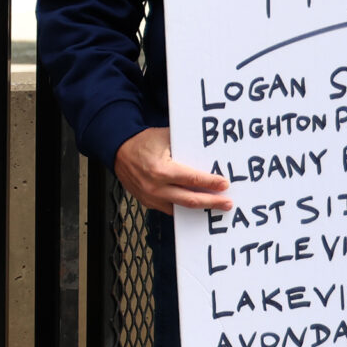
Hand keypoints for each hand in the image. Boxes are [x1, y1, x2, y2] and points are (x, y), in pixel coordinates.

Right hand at [114, 126, 232, 212]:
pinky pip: (170, 209)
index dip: (211, 183)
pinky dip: (184, 208)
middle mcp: (156, 187)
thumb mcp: (165, 137)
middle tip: (228, 203)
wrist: (118, 151)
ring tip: (215, 208)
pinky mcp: (147, 202)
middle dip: (212, 202)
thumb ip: (186, 146)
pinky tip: (195, 206)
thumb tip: (209, 151)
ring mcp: (151, 197)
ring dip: (199, 208)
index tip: (225, 184)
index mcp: (162, 170)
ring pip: (181, 208)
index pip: (193, 180)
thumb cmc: (143, 142)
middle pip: (190, 199)